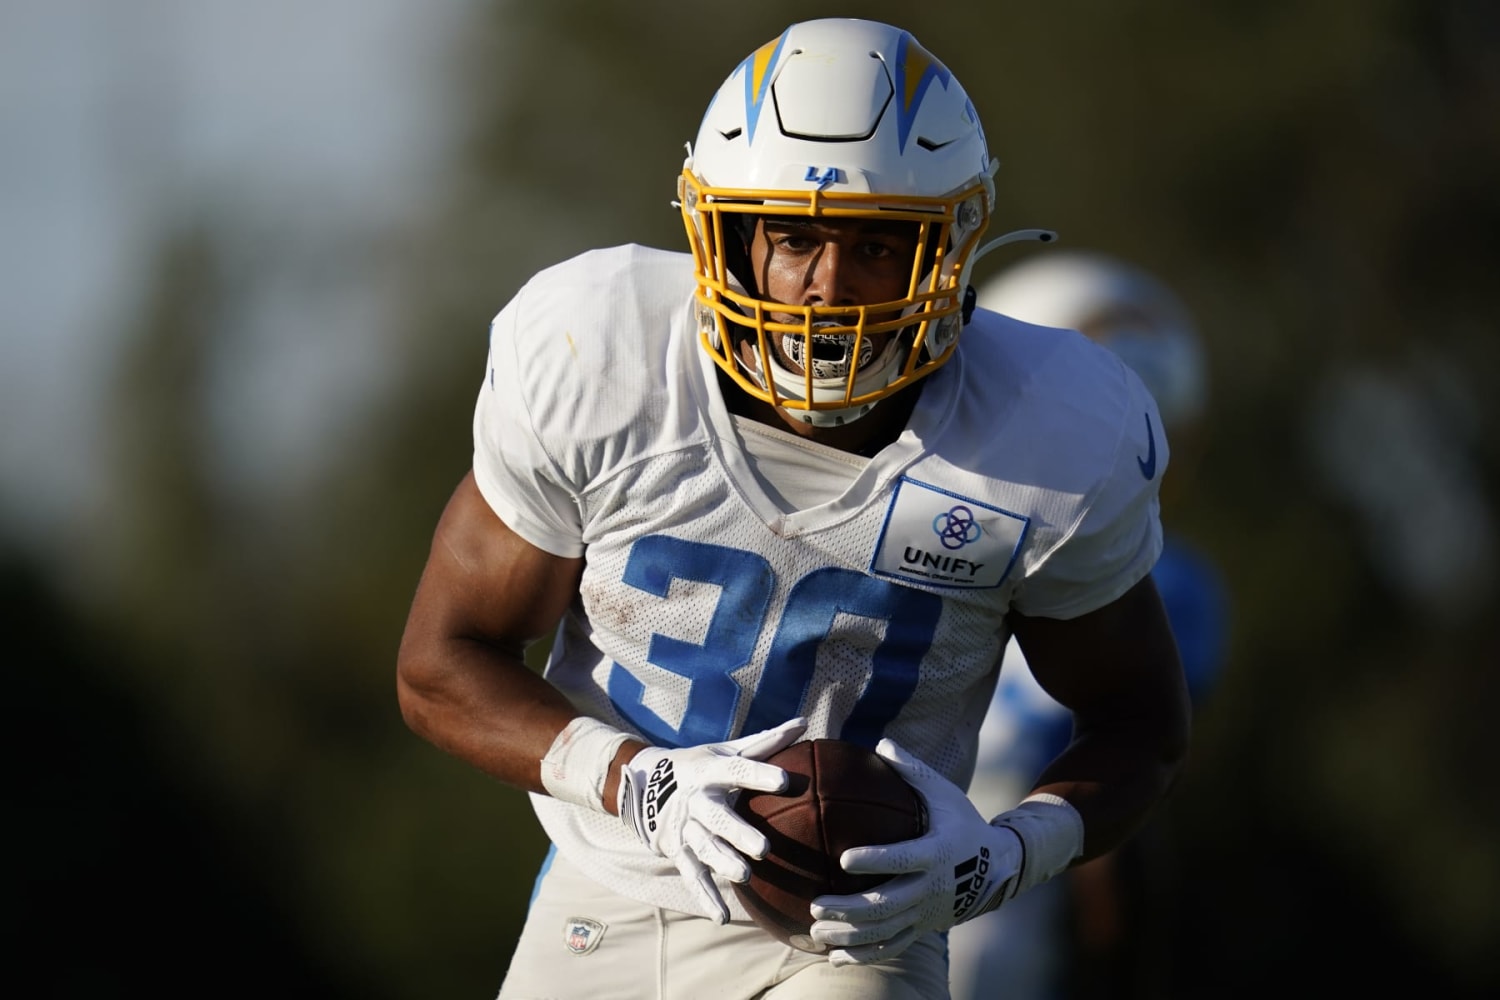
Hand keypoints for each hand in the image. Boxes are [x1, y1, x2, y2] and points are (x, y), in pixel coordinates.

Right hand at [617, 717, 807, 922]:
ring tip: (745, 875)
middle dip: (738, 834)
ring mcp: (684, 828)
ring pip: (704, 849)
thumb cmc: (700, 766)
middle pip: (717, 819)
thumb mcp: (726, 751)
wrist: (644, 783)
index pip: (737, 771)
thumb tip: (804, 723)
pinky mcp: (677, 851)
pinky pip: (692, 876)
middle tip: (765, 849)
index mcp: (710, 772)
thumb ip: (765, 743)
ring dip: (722, 863)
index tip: (786, 780)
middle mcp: (695, 801)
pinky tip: (721, 917)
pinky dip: (705, 897)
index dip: (760, 775)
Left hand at [809, 738, 1081, 964]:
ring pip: (885, 931)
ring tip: (815, 930)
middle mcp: (931, 887)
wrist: (997, 867)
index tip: (842, 858)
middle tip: (815, 904)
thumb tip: (880, 743)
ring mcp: (927, 912)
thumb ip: (911, 770)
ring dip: (849, 935)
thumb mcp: (943, 793)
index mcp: (935, 851)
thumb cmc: (961, 822)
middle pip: (888, 904)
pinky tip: (832, 956)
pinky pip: (892, 947)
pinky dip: (863, 954)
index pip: (903, 858)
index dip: (875, 860)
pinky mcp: (924, 928)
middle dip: (850, 909)